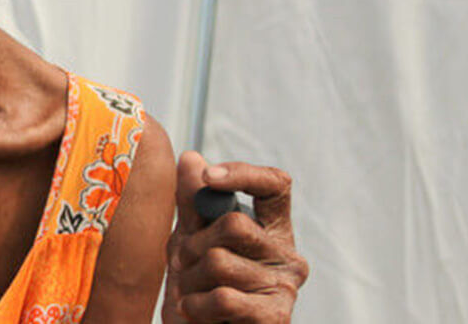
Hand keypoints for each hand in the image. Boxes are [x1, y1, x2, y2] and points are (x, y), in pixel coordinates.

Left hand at [160, 152, 307, 322]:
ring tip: (189, 292)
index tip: (209, 176)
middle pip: (235, 225)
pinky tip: (195, 310)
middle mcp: (286, 254)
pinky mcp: (276, 317)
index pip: (276, 185)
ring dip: (189, 279)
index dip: (244, 174)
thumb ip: (194, 202)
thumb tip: (192, 158)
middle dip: (193, 244)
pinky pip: (224, 298)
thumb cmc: (198, 286)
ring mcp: (285, 287)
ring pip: (220, 262)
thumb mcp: (189, 237)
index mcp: (271, 228)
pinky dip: (196, 304)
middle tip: (181, 263)